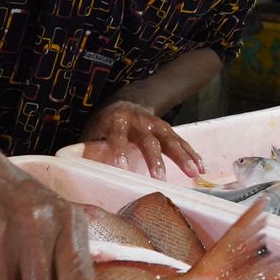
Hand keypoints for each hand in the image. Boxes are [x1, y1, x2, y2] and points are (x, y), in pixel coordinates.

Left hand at [80, 99, 203, 178]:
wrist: (126, 101)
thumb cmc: (105, 125)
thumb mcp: (93, 132)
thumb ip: (90, 149)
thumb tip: (79, 171)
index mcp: (115, 121)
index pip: (117, 135)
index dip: (119, 150)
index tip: (122, 167)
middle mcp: (138, 121)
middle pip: (148, 140)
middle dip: (154, 159)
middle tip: (159, 178)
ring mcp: (155, 124)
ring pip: (170, 140)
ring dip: (182, 157)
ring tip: (193, 173)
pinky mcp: (167, 129)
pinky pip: (181, 141)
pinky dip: (192, 154)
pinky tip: (200, 169)